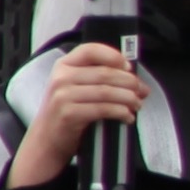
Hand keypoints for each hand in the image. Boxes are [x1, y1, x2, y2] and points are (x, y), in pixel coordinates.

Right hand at [6, 42, 148, 189]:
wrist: (47, 139)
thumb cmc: (69, 112)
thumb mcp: (77, 88)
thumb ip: (99, 78)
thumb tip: (136, 79)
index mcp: (64, 66)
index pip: (90, 50)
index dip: (113, 56)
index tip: (129, 67)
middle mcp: (61, 77)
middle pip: (105, 73)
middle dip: (130, 82)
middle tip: (143, 92)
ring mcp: (63, 95)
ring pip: (106, 91)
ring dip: (129, 98)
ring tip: (138, 105)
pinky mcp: (69, 114)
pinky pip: (103, 109)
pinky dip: (121, 112)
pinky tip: (128, 117)